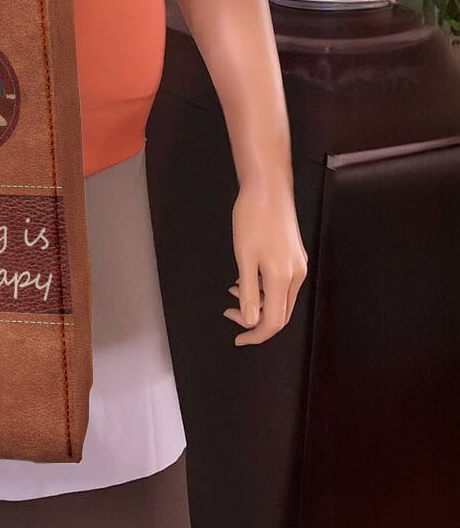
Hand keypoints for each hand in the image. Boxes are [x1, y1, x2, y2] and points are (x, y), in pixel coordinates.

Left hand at [224, 182, 308, 345]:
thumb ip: (248, 292)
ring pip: (280, 297)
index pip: (274, 321)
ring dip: (257, 301)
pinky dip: (263, 287)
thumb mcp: (244, 257)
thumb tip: (251, 321)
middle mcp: (296, 275)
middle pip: (280, 313)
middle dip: (255, 319)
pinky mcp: (295, 256)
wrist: (268, 189)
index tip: (237, 338)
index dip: (256, 334)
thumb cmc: (252, 219)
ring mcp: (298, 265)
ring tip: (232, 291)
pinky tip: (245, 278)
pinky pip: (281, 283)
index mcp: (283, 278)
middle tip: (230, 312)